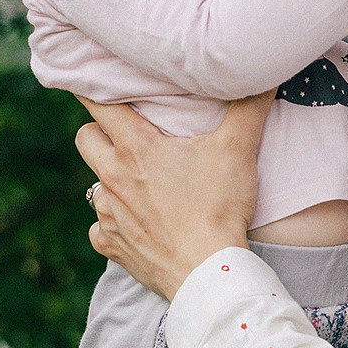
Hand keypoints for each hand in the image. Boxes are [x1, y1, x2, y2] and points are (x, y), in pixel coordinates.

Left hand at [75, 92, 277, 301]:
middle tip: (126, 132)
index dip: (93, 86)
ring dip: (110, 178)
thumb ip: (248, 106)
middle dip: (99, 131)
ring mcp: (109, 214)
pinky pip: (101, 228)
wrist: (208, 273)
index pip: (98, 103)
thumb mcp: (238, 150)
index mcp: (135, 148)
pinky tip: (138, 224)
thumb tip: (262, 75)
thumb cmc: (219, 208)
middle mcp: (113, 177)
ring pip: (94, 184)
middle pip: (85, 138)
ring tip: (139, 181)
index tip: (93, 77)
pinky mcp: (112, 245)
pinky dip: (114, 224)